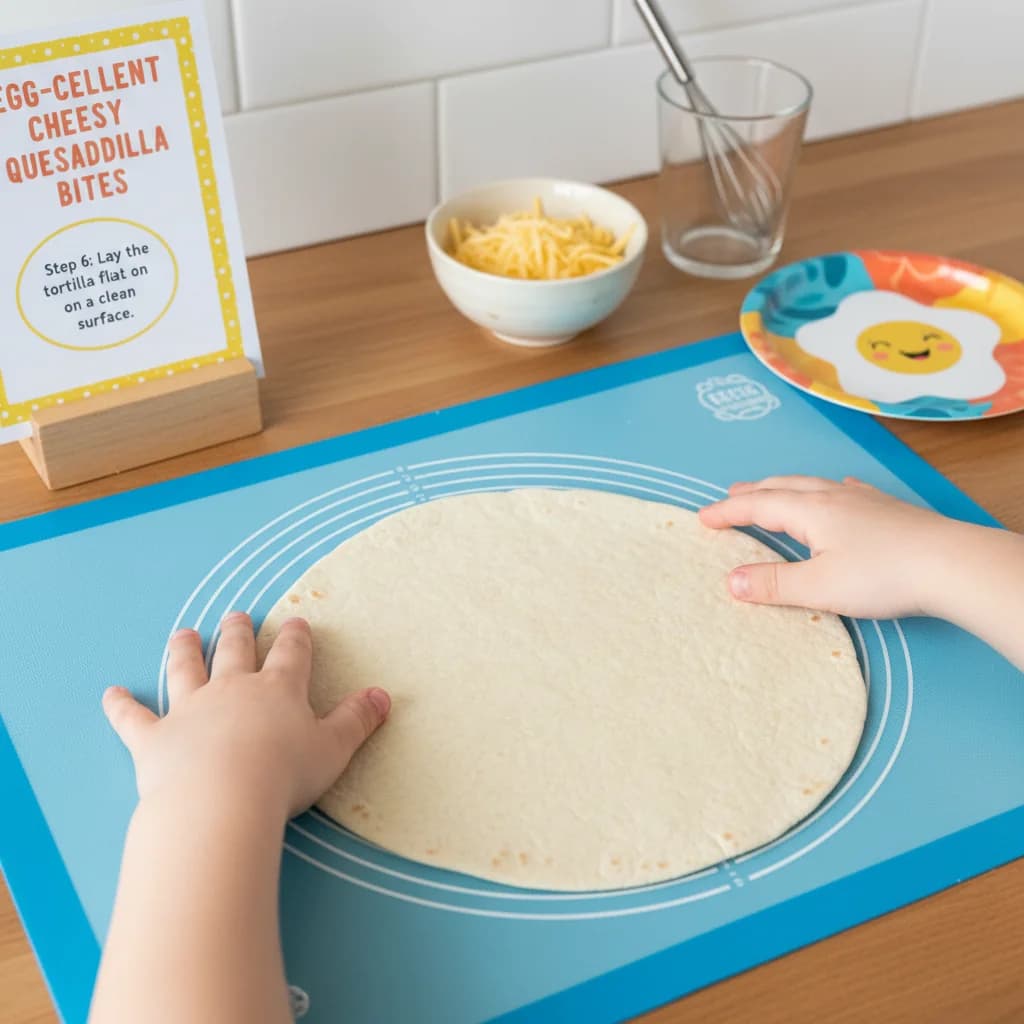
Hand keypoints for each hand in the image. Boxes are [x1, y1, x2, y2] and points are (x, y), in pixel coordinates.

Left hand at [102, 612, 389, 820]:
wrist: (222, 799)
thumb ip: (357, 721)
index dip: (295, 638)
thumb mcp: (333, 749)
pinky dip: (120, 706)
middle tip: (237, 614)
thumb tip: (383, 695)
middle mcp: (233, 690)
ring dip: (185, 650)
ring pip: (186, 670)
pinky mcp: (155, 738)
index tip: (296, 622)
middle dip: (238, 631)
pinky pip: (133, 718)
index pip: (291, 654)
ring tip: (183, 633)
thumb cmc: (284, 775)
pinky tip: (110, 694)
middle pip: (235, 651)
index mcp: (278, 690)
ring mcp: (190, 710)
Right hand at [698, 475, 968, 619]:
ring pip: (813, 486)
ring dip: (785, 488)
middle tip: (731, 495)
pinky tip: (839, 490)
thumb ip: (774, 585)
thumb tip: (732, 582)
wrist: (951, 564)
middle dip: (753, 492)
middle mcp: (833, 498)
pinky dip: (828, 490)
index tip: (703, 517)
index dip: (728, 512)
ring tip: (773, 490)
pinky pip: (846, 490)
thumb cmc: (884, 575)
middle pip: (783, 487)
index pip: (758, 506)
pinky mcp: (887, 510)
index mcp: (810, 512)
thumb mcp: (819, 587)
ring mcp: (862, 500)